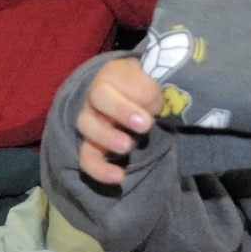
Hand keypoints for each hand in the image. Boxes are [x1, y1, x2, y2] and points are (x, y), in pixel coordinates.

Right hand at [75, 57, 162, 184]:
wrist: (139, 103)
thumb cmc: (148, 90)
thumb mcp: (156, 83)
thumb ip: (159, 90)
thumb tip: (164, 105)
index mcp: (113, 73)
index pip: (120, 77)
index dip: (142, 91)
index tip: (160, 103)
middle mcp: (96, 94)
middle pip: (98, 96)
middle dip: (122, 110)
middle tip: (145, 124)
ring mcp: (90, 119)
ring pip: (86, 125)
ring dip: (107, 136)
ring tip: (128, 146)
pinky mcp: (89, 145)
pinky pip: (86, 157)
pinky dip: (99, 169)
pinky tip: (118, 177)